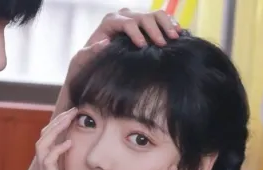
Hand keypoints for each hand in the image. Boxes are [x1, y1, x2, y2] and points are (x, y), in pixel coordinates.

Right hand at [36, 108, 81, 169]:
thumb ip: (83, 169)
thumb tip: (101, 159)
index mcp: (54, 167)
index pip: (51, 139)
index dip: (60, 124)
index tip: (76, 114)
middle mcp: (47, 168)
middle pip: (44, 136)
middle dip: (57, 121)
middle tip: (73, 110)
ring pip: (42, 143)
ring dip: (55, 129)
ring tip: (68, 118)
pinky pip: (48, 160)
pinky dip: (57, 149)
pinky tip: (69, 143)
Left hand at [66, 8, 180, 83]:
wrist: (95, 62)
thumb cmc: (89, 63)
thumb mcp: (84, 59)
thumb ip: (90, 51)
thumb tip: (104, 43)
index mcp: (110, 22)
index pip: (126, 23)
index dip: (136, 33)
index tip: (143, 46)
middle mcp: (123, 16)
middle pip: (143, 17)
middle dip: (154, 30)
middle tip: (163, 44)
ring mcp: (135, 18)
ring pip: (154, 14)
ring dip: (166, 24)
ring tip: (174, 37)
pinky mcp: (144, 24)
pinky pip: (160, 18)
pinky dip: (170, 23)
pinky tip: (178, 33)